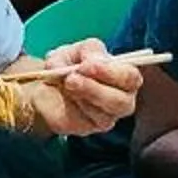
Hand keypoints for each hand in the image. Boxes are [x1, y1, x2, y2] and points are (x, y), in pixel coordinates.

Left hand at [14, 38, 140, 137]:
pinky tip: (67, 96)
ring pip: (105, 114)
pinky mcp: (92, 127)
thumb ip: (88, 50)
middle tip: (72, 78)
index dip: (111, 72)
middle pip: (122, 102)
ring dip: (83, 97)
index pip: (130, 78)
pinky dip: (75, 107)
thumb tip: (93, 60)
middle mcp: (122, 98)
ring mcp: (109, 116)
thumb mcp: (76, 49)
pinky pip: (88, 122)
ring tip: (66, 83)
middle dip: (96, 89)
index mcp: (124, 75)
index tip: (86, 65)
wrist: (47, 86)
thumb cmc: (68, 64)